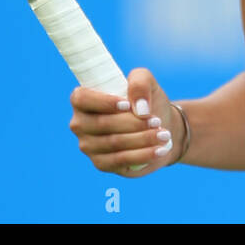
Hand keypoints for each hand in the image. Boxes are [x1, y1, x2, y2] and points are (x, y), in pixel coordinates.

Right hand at [68, 68, 182, 175]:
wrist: (160, 126)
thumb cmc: (146, 101)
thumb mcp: (146, 81)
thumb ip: (140, 81)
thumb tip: (139, 107)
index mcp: (83, 99)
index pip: (81, 99)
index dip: (103, 102)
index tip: (128, 105)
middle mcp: (80, 123)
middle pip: (102, 123)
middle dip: (133, 123)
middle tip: (157, 121)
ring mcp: (88, 146)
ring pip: (114, 143)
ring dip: (142, 139)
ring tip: (164, 134)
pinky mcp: (101, 164)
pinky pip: (120, 160)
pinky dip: (142, 155)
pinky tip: (160, 150)